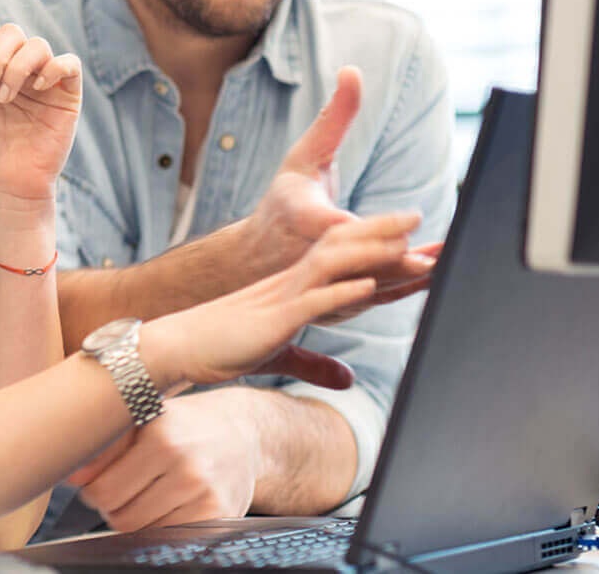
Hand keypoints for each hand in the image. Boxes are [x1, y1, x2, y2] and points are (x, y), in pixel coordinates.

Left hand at [0, 22, 82, 210]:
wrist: (3, 190)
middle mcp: (18, 74)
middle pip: (12, 32)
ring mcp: (43, 85)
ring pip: (38, 44)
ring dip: (16, 66)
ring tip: (4, 97)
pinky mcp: (67, 98)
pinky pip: (70, 64)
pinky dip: (53, 67)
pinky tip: (37, 88)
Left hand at [66, 391, 258, 530]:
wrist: (242, 432)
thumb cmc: (181, 425)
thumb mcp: (142, 420)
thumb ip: (104, 447)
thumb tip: (71, 476)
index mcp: (161, 436)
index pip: (103, 491)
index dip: (93, 492)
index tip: (98, 484)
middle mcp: (187, 466)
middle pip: (121, 517)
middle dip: (113, 509)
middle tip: (121, 492)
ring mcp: (206, 494)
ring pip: (144, 531)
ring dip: (136, 519)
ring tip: (146, 495)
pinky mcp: (220, 515)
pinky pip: (170, 537)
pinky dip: (161, 527)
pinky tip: (166, 506)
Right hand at [142, 212, 423, 391]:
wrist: (175, 347)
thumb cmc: (221, 348)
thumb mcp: (278, 356)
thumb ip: (315, 365)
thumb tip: (348, 380)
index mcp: (294, 286)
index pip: (342, 257)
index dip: (377, 245)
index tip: (415, 238)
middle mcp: (290, 282)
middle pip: (342, 247)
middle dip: (383, 232)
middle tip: (422, 218)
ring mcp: (282, 298)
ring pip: (332, 265)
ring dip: (372, 253)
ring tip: (408, 244)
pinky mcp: (273, 320)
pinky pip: (311, 301)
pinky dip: (341, 292)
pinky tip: (368, 285)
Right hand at [235, 67, 434, 310]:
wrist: (252, 259)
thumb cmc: (284, 203)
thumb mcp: (303, 155)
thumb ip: (334, 116)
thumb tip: (353, 70)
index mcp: (305, 219)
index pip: (343, 225)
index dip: (376, 227)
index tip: (411, 220)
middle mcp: (314, 255)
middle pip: (363, 259)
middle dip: (402, 259)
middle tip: (440, 255)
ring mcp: (326, 284)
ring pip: (373, 284)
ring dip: (411, 280)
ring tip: (447, 269)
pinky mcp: (339, 302)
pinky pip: (375, 298)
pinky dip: (405, 291)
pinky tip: (435, 281)